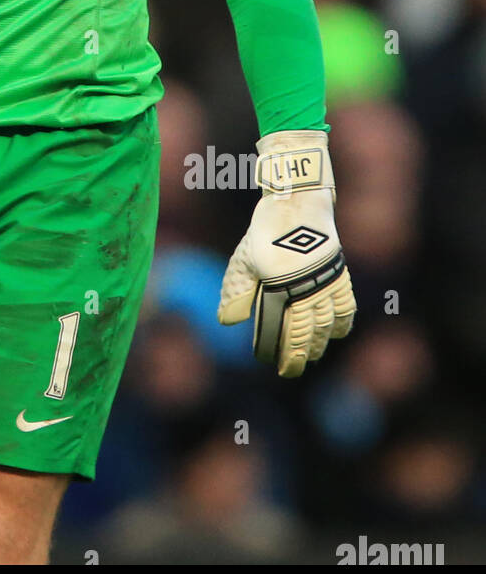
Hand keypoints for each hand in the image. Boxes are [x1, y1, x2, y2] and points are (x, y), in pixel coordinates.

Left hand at [218, 130, 355, 377]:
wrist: (297, 203)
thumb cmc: (265, 231)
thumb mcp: (244, 259)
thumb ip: (236, 291)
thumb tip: (227, 321)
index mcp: (280, 288)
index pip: (282, 333)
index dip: (279, 352)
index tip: (273, 365)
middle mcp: (306, 291)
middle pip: (306, 334)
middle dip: (298, 355)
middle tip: (291, 370)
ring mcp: (326, 284)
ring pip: (326, 325)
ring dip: (319, 344)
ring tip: (311, 356)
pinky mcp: (339, 275)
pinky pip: (345, 308)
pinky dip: (341, 323)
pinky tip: (336, 332)